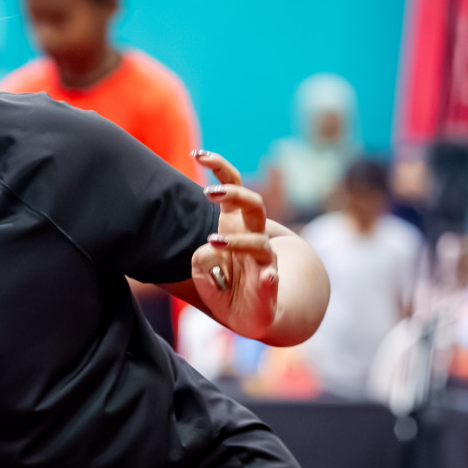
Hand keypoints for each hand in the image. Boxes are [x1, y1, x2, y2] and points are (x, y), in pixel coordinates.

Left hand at [190, 150, 277, 339]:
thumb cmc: (222, 282)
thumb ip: (200, 257)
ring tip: (213, 242)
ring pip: (259, 241)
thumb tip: (210, 252)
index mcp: (234, 223)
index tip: (197, 153)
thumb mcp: (200, 267)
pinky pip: (271, 279)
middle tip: (207, 193)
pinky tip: (267, 278)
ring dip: (236, 240)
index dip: (218, 166)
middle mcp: (252, 235)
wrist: (248, 314)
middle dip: (233, 194)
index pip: (231, 186)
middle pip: (253, 204)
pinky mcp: (269, 285)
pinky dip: (268, 279)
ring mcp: (264, 260)